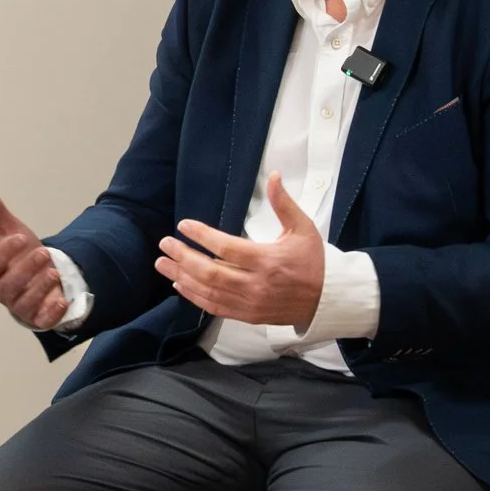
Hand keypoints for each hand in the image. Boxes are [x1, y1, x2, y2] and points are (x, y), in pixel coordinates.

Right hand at [0, 185, 70, 330]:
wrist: (45, 277)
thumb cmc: (23, 256)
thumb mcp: (13, 232)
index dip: (4, 251)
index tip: (20, 237)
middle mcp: (3, 291)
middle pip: (8, 285)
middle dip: (25, 270)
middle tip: (43, 253)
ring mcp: (20, 307)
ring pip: (24, 303)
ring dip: (39, 288)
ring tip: (54, 272)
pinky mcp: (37, 319)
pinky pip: (41, 320)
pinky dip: (51, 313)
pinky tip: (62, 300)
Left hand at [158, 174, 325, 330]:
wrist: (327, 299)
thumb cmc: (314, 261)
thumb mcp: (303, 228)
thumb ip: (284, 203)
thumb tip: (274, 175)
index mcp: (268, 260)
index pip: (227, 248)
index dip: (202, 236)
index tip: (184, 225)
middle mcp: (256, 284)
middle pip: (210, 272)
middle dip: (183, 257)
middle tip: (165, 244)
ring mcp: (250, 302)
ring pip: (208, 291)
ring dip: (182, 276)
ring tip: (162, 263)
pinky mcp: (247, 315)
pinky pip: (215, 307)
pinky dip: (194, 297)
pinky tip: (180, 284)